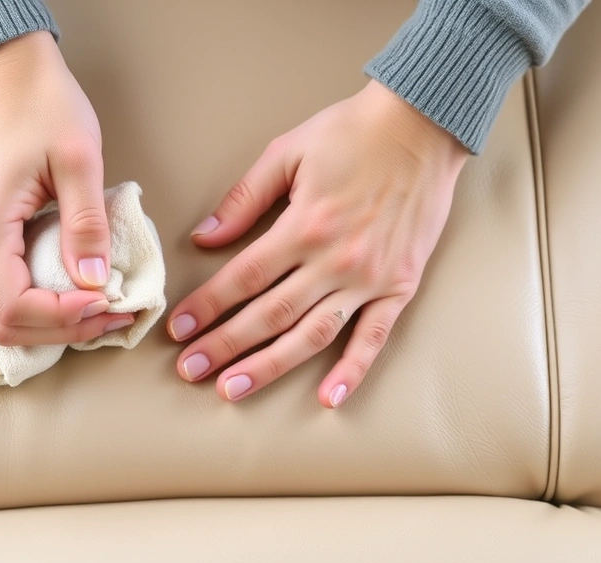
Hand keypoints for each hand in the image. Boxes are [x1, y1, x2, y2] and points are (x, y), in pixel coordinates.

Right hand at [0, 32, 132, 345]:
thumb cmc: (37, 102)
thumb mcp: (78, 159)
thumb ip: (86, 226)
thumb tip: (95, 283)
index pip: (18, 308)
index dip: (67, 319)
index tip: (109, 303)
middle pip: (4, 323)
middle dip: (62, 329)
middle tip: (111, 315)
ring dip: (48, 321)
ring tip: (97, 307)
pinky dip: (33, 303)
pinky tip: (69, 291)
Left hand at [168, 80, 467, 407]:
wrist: (422, 125)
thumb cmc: (352, 133)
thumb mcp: (287, 152)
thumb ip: (244, 198)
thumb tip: (204, 236)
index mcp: (303, 226)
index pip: (243, 278)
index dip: (206, 306)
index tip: (178, 329)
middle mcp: (335, 259)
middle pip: (269, 315)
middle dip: (224, 345)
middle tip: (191, 370)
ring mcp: (369, 278)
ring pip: (312, 334)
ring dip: (270, 366)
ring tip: (233, 388)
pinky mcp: (400, 286)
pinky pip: (374, 337)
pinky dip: (352, 370)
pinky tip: (328, 398)